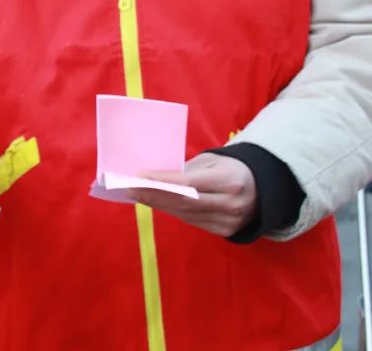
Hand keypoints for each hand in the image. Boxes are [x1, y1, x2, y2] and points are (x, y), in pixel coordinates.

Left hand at [127, 153, 256, 236]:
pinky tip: (155, 203)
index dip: (162, 182)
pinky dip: (171, 211)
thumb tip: (155, 176)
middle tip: (128, 188)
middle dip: (153, 194)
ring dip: (158, 204)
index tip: (138, 177)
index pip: (189, 183)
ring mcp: (229, 221)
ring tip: (136, 195)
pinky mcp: (224, 231)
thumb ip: (188, 169)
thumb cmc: (231, 169)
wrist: (263, 190)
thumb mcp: (213, 161)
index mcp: (231, 181)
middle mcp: (231, 204)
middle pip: (184, 201)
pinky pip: (191, 221)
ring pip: (185, 214)